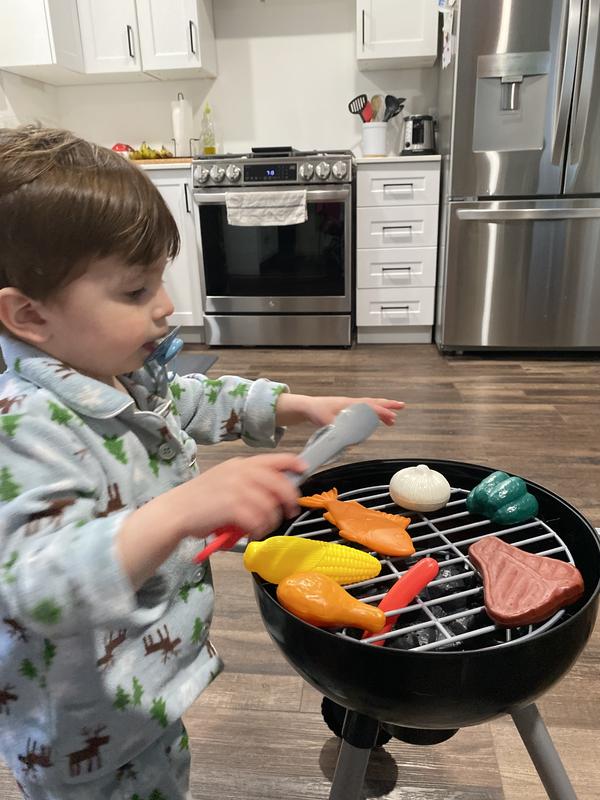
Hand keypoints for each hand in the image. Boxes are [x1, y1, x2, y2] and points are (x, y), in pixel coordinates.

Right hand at [167, 452, 306, 540]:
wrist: (175, 511)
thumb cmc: (201, 500)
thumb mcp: (225, 480)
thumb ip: (248, 480)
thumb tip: (276, 490)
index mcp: (240, 464)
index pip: (274, 459)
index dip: (293, 464)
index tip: (303, 470)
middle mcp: (240, 472)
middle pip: (278, 483)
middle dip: (288, 499)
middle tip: (289, 511)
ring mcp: (236, 488)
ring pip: (270, 505)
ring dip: (271, 520)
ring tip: (262, 527)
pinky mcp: (232, 506)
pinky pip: (258, 519)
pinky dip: (259, 529)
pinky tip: (253, 532)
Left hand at [276, 394, 403, 427]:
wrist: (309, 406)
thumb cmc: (317, 411)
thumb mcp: (325, 421)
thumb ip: (336, 430)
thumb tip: (346, 441)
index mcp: (349, 404)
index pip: (369, 407)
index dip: (381, 412)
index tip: (392, 416)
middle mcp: (352, 403)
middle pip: (373, 403)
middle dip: (388, 405)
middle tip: (402, 406)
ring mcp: (351, 405)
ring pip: (370, 406)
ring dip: (382, 411)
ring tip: (393, 419)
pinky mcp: (348, 409)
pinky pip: (365, 410)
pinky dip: (373, 413)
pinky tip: (376, 420)